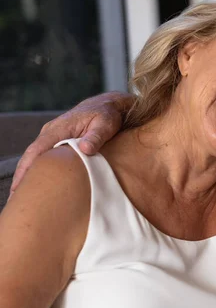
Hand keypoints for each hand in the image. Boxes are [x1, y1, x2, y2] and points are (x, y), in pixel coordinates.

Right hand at [10, 92, 132, 194]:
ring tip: (23, 198)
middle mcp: (51, 132)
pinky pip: (45, 157)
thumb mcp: (105, 124)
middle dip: (22, 178)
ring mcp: (53, 137)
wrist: (108, 105)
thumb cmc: (107, 115)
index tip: (19, 187)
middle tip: (16, 201)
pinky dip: (39, 170)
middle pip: (31, 157)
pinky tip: (38, 184)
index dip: (26, 169)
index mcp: (59, 128)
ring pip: (37, 158)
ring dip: (28, 175)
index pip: (37, 150)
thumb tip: (85, 149)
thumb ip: (96, 136)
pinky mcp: (58, 141)